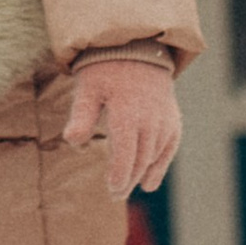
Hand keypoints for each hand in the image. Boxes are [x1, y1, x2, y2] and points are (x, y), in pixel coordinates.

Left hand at [62, 59, 181, 201]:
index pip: (126, 149)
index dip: (120, 172)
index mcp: (127, 110)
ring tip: (126, 188)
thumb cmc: (105, 70)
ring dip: (141, 174)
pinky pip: (169, 147)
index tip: (112, 188)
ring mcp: (164, 119)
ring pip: (155, 154)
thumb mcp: (87, 88)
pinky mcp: (172, 119)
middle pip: (141, 157)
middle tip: (115, 194)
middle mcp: (150, 117)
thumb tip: (73, 142)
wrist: (137, 49)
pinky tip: (149, 183)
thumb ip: (81, 115)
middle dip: (128, 178)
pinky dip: (160, 165)